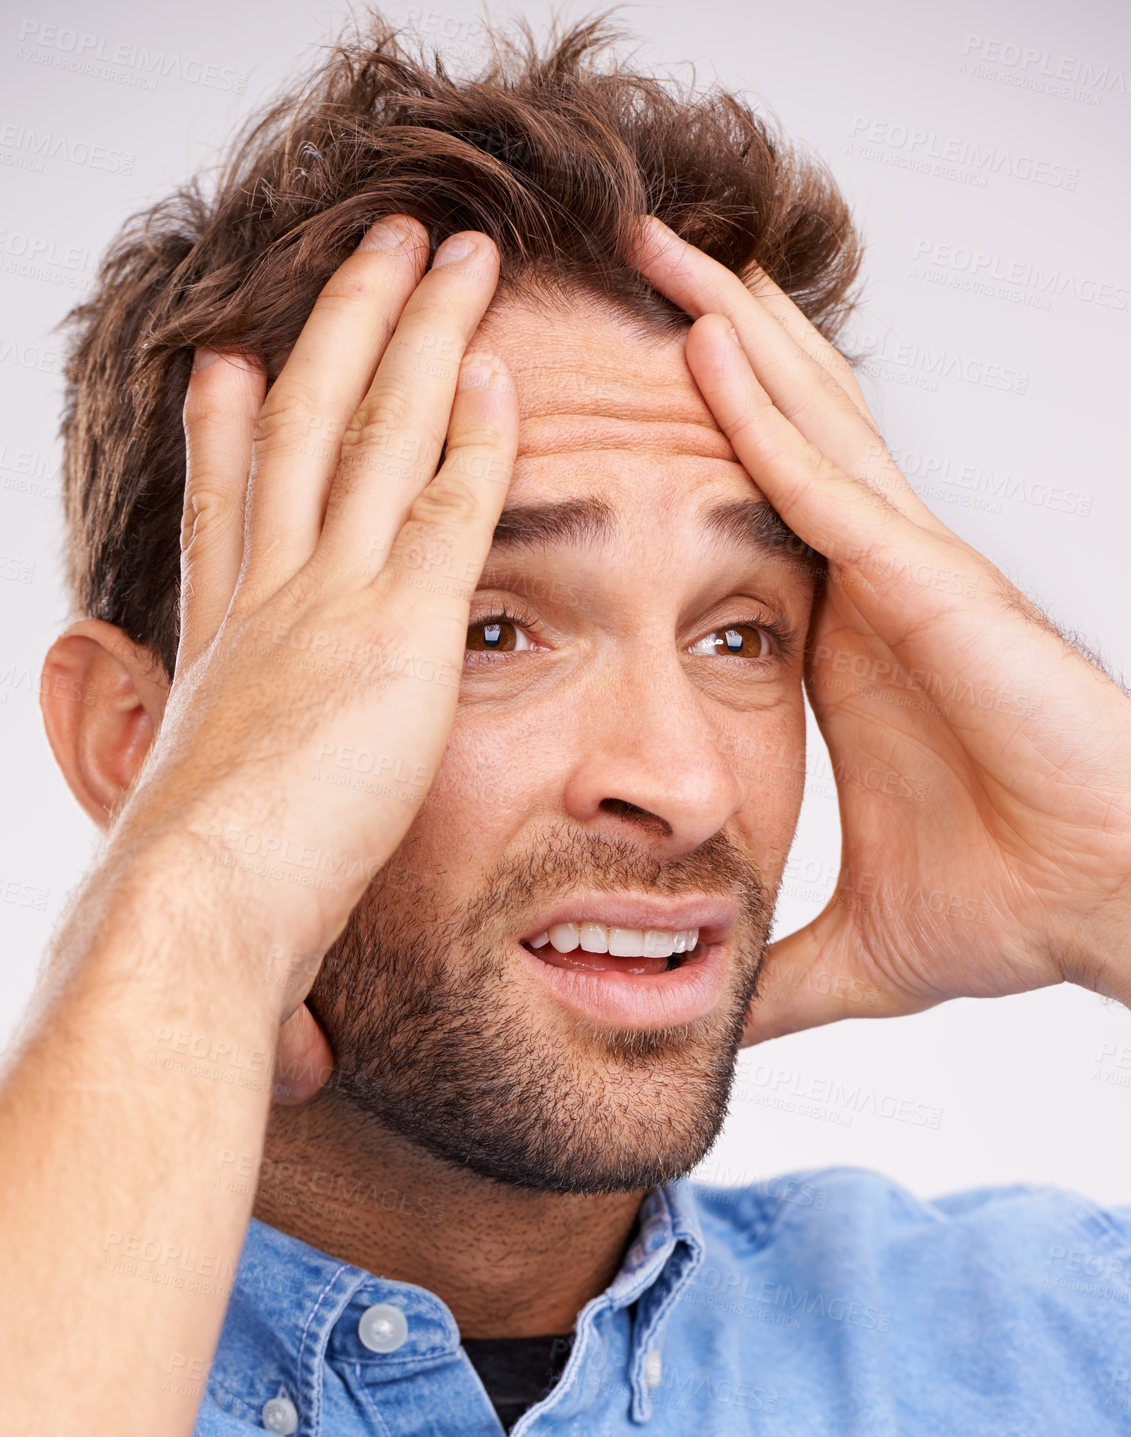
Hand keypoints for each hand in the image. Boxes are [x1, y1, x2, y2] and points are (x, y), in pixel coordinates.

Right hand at [115, 218, 515, 1092]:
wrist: (190, 932)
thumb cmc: (200, 941)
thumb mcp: (229, 897)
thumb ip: (271, 930)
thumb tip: (300, 1060)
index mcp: (228, 656)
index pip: (233, 518)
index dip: (232, 434)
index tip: (235, 365)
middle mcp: (267, 605)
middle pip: (300, 434)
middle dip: (337, 333)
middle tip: (371, 255)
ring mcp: (325, 605)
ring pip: (370, 433)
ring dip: (410, 334)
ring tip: (444, 250)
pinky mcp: (394, 632)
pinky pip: (446, 504)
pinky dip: (474, 429)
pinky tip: (508, 365)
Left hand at [630, 215, 1130, 1040]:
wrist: (1118, 903)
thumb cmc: (1024, 906)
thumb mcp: (857, 947)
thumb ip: (776, 974)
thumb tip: (706, 1024)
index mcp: (846, 653)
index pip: (750, 529)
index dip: (689, 459)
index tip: (603, 416)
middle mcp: (873, 592)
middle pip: (776, 441)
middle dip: (704, 353)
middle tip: (621, 273)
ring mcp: (908, 576)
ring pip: (802, 428)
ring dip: (726, 339)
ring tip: (654, 253)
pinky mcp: (935, 589)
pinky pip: (831, 486)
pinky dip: (765, 415)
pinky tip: (707, 348)